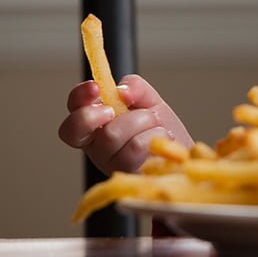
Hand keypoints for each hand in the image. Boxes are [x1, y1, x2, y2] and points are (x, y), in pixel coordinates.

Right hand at [58, 74, 192, 174]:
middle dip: (123, 114)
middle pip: (86, 126)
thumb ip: (134, 87)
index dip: (78, 97)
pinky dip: (156, 134)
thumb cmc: (160, 128)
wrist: (182, 153)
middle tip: (138, 114)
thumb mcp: (148, 100)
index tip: (95, 88)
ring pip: (114, 134)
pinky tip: (162, 138)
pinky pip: (136, 147)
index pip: (73, 112)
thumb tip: (122, 92)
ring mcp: (110, 163)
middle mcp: (97, 146)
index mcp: (96, 124)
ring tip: (156, 126)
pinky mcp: (127, 173)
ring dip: (145, 122)